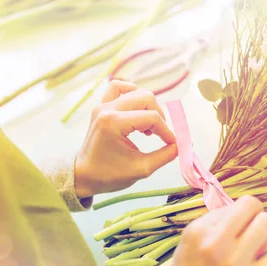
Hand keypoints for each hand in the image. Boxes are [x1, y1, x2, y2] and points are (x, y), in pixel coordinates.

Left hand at [74, 80, 177, 198]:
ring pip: (134, 91)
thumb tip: (182, 146)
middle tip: (161, 134)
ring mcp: (103, 105)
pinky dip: (131, 94)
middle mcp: (107, 109)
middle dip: (160, 116)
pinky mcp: (101, 106)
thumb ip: (165, 156)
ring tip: (147, 126)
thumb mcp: (141, 169)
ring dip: (148, 106)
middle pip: (146, 98)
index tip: (172, 144)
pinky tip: (137, 109)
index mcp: (114, 123)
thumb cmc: (110, 175)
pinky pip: (118, 88)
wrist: (84, 175)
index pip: (152, 118)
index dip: (166, 131)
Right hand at [153, 196, 266, 265]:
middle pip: (252, 205)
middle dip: (254, 215)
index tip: (231, 231)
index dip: (235, 216)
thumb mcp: (186, 246)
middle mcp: (216, 242)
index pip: (230, 205)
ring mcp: (235, 262)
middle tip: (250, 231)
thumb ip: (209, 227)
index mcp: (196, 231)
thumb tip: (238, 211)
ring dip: (265, 233)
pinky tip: (262, 265)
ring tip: (256, 247)